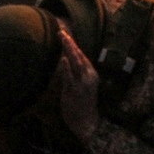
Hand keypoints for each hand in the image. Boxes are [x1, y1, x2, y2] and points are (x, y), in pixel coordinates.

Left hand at [50, 24, 99, 140]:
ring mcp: (82, 83)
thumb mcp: (82, 85)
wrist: (87, 122)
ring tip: (63, 38)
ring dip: (69, 50)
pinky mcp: (75, 91)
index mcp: (91, 73)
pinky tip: (63, 59)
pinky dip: (67, 67)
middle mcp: (88, 76)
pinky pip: (70, 77)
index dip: (73, 44)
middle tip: (62, 31)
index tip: (65, 33)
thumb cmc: (83, 104)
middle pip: (79, 56)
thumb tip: (66, 57)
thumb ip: (75, 72)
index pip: (81, 55)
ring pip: (75, 63)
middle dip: (70, 43)